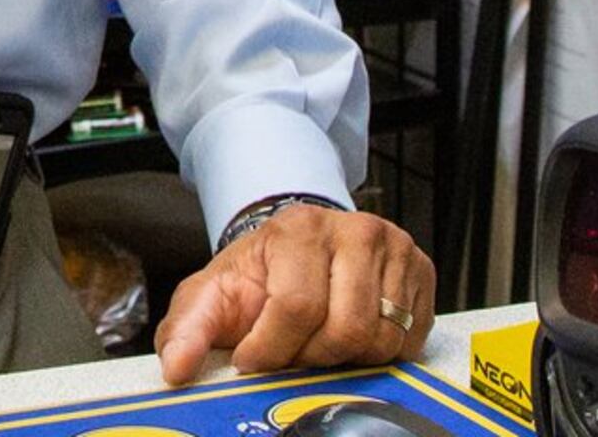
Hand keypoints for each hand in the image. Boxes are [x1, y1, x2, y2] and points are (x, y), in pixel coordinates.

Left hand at [152, 203, 435, 385]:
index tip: (255, 359)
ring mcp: (394, 248)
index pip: (297, 307)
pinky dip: (380, 351)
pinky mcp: (421, 271)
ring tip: (319, 342)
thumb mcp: (212, 297)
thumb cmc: (258, 278)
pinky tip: (351, 336)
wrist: (297, 253)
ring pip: (380, 337)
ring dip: (346, 357)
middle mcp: (354, 230)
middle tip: (292, 351)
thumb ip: (187, 330)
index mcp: (298, 228)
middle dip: (312, 356)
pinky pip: (409, 338)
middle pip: (345, 328)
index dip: (274, 349)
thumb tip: (176, 368)